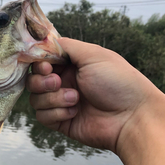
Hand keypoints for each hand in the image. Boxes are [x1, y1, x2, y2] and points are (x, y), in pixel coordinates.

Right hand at [26, 38, 161, 154]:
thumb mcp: (93, 54)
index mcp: (72, 65)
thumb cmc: (118, 82)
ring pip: (35, 99)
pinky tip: (75, 112)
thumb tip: (45, 43)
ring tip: (76, 99)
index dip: (39, 63)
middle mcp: (65, 82)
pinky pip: (42, 117)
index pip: (42, 61)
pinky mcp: (61, 121)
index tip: (47, 66)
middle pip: (33, 80)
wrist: (130, 117)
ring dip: (53, 98)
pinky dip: (57, 113)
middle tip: (58, 82)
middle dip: (41, 82)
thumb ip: (66, 46)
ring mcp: (61, 103)